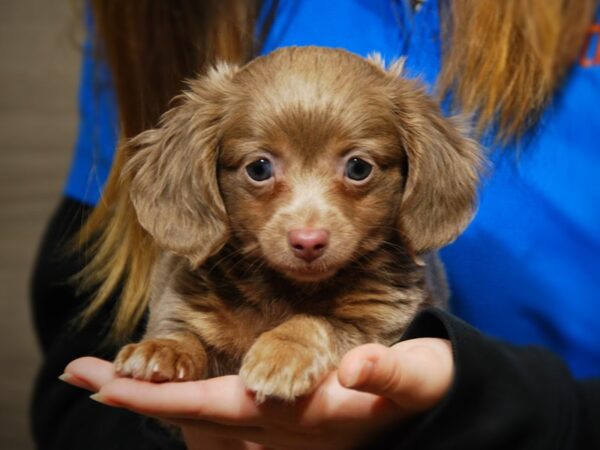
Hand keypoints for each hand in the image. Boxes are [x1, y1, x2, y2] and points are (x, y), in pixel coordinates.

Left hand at [61, 338, 452, 449]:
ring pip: (196, 420)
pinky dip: (178, 400)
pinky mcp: (274, 426)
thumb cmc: (418, 392)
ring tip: (105, 377)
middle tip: (80, 373)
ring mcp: (270, 433)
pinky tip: (163, 388)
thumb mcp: (415, 379)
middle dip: (135, 396)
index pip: (216, 405)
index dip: (162, 396)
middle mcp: (274, 430)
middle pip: (190, 414)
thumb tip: (359, 367)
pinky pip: (212, 418)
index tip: (109, 384)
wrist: (422, 418)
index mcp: (299, 413)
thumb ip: (390, 374)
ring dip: (151, 397)